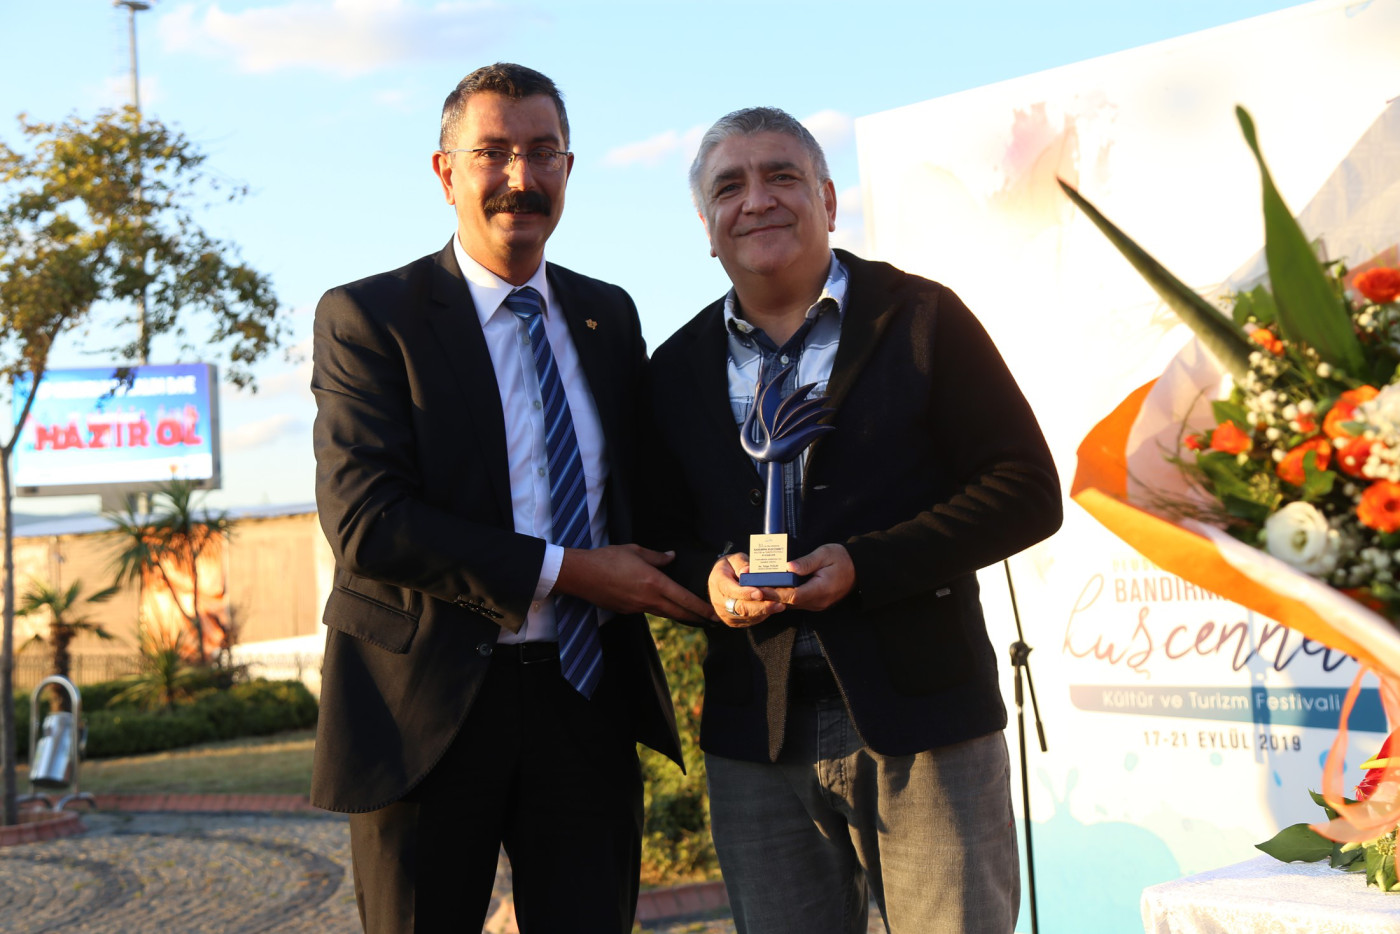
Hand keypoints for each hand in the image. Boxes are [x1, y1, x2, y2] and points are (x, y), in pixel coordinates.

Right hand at [556, 544, 714, 622]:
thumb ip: (657, 557)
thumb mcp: (635, 551)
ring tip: (693, 616)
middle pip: (679, 613)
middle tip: (712, 621)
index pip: (684, 600)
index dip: (701, 609)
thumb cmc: (607, 558)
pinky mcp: (627, 611)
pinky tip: (665, 606)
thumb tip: (671, 557)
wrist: (581, 575)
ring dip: (680, 615)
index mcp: (654, 583)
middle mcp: (648, 599)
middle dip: (697, 618)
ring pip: (665, 613)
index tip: (715, 615)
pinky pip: (650, 611)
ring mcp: (637, 608)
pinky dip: (662, 610)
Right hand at [709, 553, 786, 627]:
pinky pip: (749, 620)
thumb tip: (748, 571)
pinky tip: (773, 608)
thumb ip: (741, 563)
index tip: (760, 593)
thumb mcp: (733, 559)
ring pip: (747, 616)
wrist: (720, 582)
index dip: (745, 593)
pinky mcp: (732, 621)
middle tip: (779, 604)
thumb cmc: (729, 568)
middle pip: (740, 607)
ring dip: (765, 612)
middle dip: (761, 607)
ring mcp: (725, 613)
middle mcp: (719, 600)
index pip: (730, 590)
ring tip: (780, 606)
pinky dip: (763, 615)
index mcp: (717, 581)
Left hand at [766, 544, 855, 611]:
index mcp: (820, 590)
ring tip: (757, 586)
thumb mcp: (825, 554)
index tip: (759, 587)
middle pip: (789, 602)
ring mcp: (816, 604)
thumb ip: (806, 562)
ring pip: (791, 604)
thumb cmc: (842, 559)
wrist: (859, 570)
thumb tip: (788, 567)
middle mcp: (817, 602)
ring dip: (775, 597)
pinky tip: (772, 588)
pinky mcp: (815, 603)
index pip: (793, 595)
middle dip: (770, 595)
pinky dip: (784, 596)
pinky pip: (796, 602)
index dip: (775, 593)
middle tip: (752, 587)